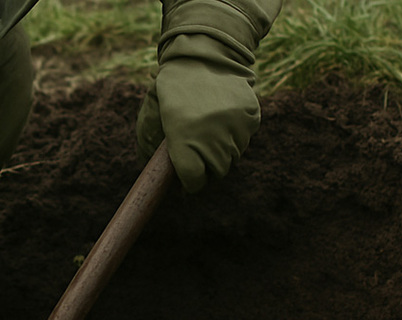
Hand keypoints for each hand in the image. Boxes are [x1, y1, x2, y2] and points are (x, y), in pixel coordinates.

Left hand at [136, 34, 260, 192]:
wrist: (204, 54)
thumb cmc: (171, 88)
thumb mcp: (152, 115)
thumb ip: (150, 148)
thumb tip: (155, 179)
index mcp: (184, 137)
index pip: (194, 180)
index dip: (189, 182)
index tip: (185, 178)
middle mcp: (213, 135)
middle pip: (216, 172)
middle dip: (206, 169)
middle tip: (197, 154)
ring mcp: (236, 126)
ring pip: (233, 157)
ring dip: (221, 153)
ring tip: (208, 131)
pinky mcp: (252, 117)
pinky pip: (244, 139)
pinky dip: (234, 136)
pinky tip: (221, 119)